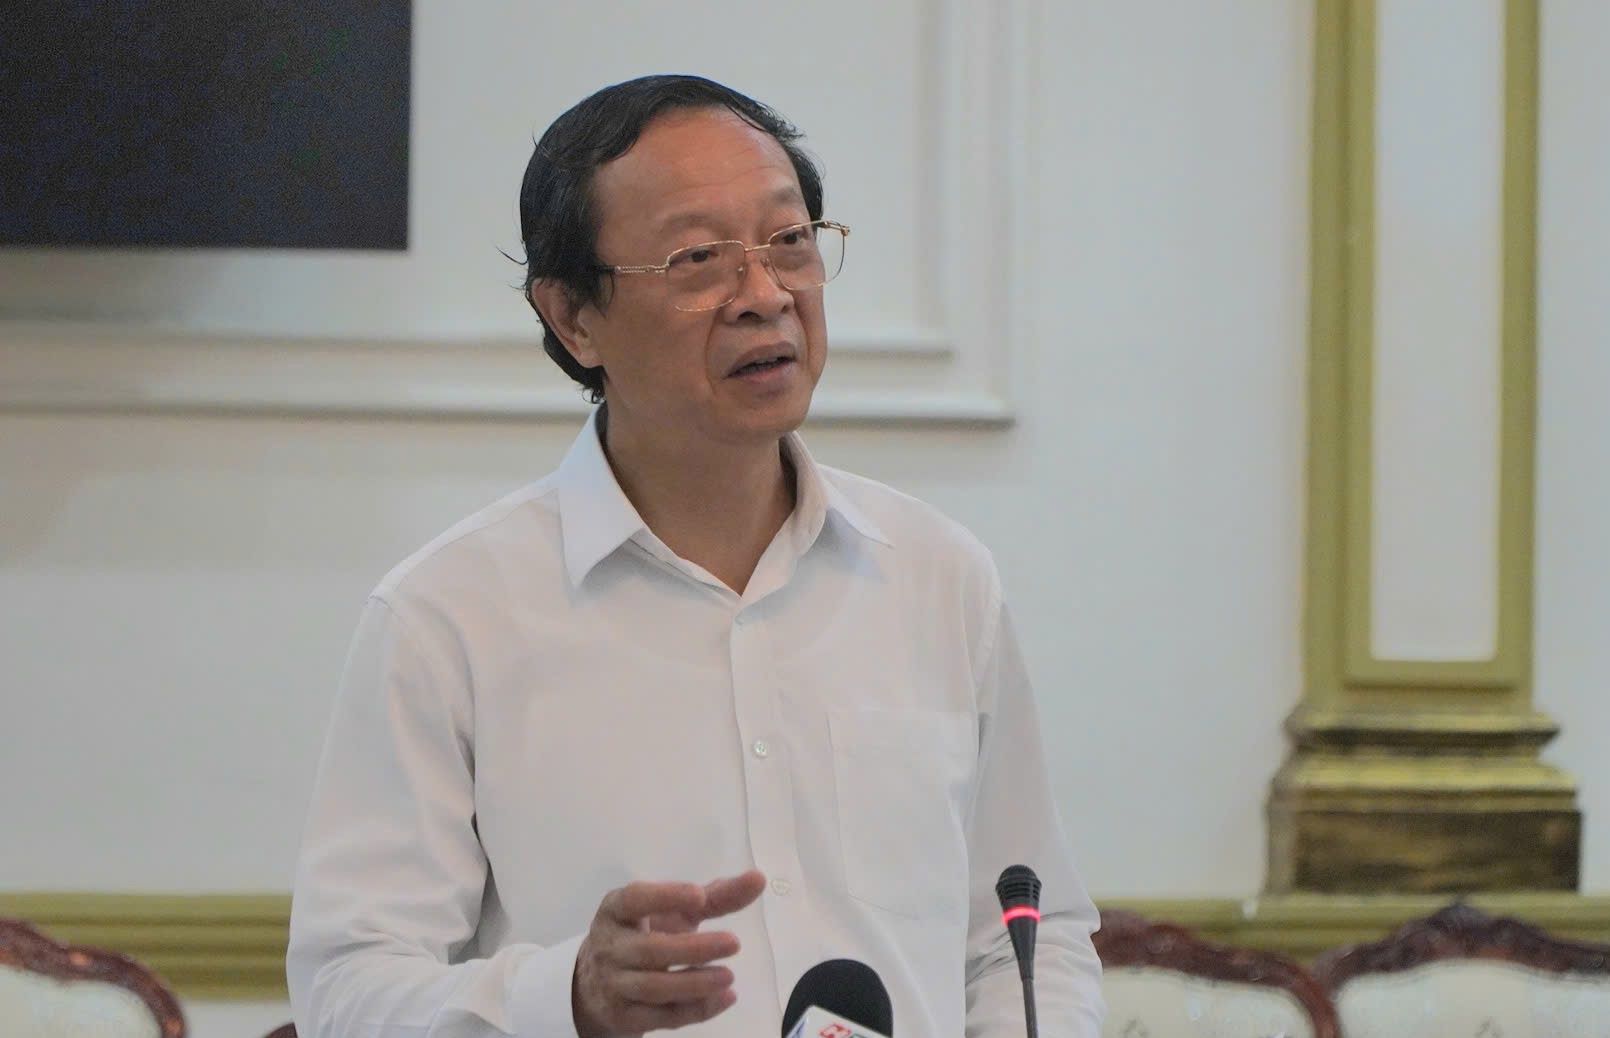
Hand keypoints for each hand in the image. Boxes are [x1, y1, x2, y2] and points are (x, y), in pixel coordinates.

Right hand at [572, 869, 766, 1036]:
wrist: (596, 984)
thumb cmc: (643, 935)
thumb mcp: (672, 913)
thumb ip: (715, 898)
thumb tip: (758, 880)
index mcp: (617, 910)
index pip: (634, 900)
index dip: (665, 897)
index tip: (699, 895)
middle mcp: (610, 946)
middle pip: (650, 950)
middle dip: (693, 949)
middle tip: (734, 944)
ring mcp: (614, 984)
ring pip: (654, 987)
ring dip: (695, 984)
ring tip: (729, 976)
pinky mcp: (624, 1017)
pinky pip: (661, 1017)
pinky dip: (696, 1010)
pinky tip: (725, 998)